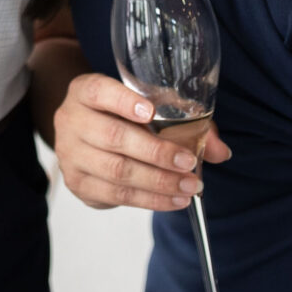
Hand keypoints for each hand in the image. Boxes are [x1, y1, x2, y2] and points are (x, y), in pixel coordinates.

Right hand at [52, 71, 230, 211]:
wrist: (85, 135)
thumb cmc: (122, 115)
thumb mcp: (148, 105)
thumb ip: (184, 119)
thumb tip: (220, 151)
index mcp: (85, 91)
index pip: (100, 91)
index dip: (124, 102)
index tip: (151, 113)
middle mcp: (72, 120)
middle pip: (113, 137)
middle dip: (156, 153)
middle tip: (189, 163)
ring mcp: (70, 155)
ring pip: (116, 171)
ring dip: (158, 182)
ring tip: (189, 187)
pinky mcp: (78, 184)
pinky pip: (116, 195)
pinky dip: (149, 200)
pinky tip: (173, 200)